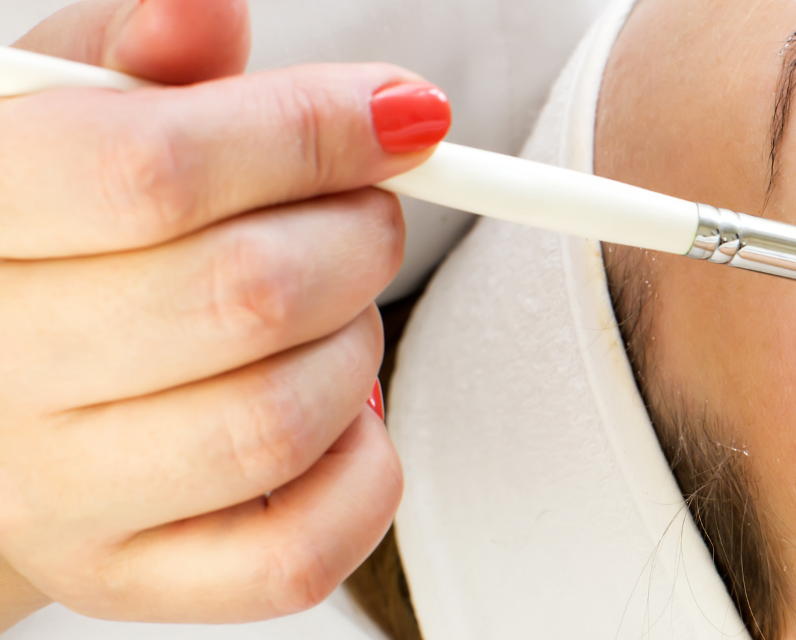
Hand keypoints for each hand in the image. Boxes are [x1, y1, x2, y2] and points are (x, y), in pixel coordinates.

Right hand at [0, 0, 444, 626]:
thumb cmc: (48, 233)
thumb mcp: (58, 113)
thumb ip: (139, 57)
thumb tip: (205, 7)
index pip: (155, 173)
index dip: (310, 132)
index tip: (400, 114)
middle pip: (246, 295)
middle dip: (357, 232)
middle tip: (365, 209)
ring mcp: (54, 497)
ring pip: (284, 420)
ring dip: (359, 343)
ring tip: (334, 304)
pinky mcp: (128, 578)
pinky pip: (299, 550)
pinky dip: (362, 468)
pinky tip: (334, 407)